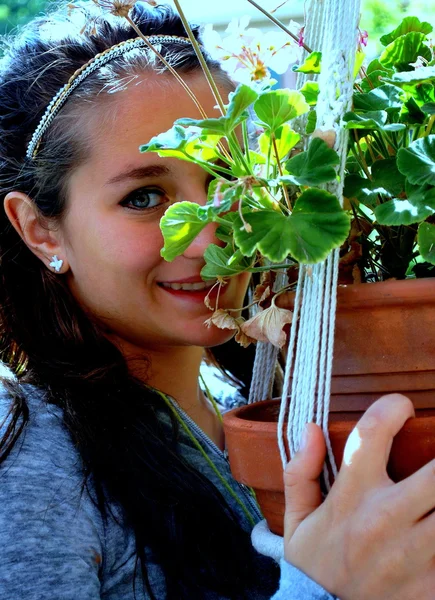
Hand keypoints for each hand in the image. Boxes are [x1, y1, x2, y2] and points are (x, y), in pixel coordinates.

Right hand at [283, 393, 434, 599]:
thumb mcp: (296, 519)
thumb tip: (309, 428)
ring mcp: (414, 554)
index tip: (402, 407)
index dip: (392, 407)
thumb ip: (300, 471)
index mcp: (351, 497)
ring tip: (434, 493)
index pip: (373, 434)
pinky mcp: (432, 584)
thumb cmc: (316, 564)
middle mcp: (385, 519)